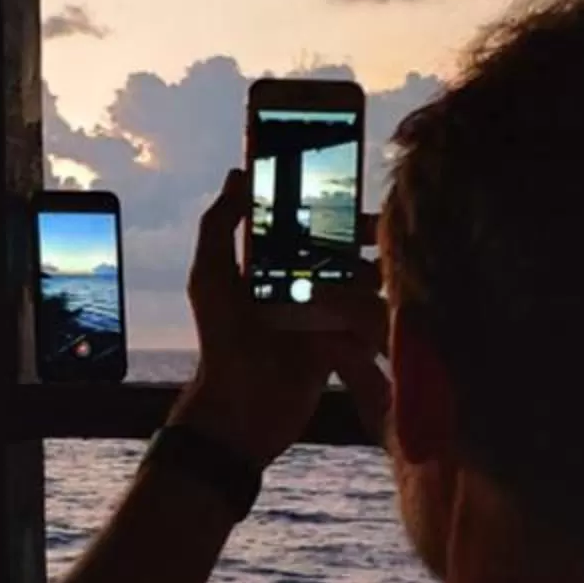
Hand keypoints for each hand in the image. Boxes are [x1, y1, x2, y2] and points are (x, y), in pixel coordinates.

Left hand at [172, 170, 389, 471]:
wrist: (241, 407)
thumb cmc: (221, 339)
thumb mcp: (210, 277)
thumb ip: (220, 225)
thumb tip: (238, 175)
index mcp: (280, 264)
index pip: (319, 226)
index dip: (340, 211)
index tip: (356, 201)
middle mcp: (309, 286)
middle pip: (354, 252)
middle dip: (366, 245)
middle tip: (374, 242)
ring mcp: (331, 317)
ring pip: (368, 287)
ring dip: (361, 288)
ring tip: (342, 299)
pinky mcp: (348, 347)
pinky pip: (373, 324)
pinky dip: (365, 324)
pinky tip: (348, 330)